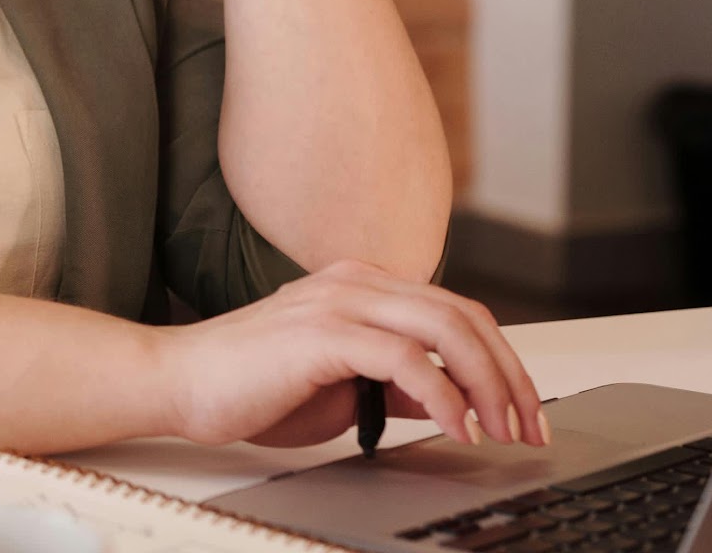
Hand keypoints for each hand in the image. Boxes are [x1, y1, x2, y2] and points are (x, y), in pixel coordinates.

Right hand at [151, 259, 549, 450]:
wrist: (182, 381)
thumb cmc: (251, 384)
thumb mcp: (341, 385)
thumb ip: (392, 384)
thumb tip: (446, 402)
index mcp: (360, 286)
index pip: (454, 310)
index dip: (499, 360)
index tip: (521, 412)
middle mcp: (355, 282)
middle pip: (463, 313)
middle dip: (509, 373)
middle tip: (529, 425)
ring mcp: (339, 302)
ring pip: (445, 327)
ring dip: (487, 383)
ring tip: (501, 430)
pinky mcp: (323, 332)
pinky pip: (406, 358)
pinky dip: (443, 395)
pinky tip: (455, 427)